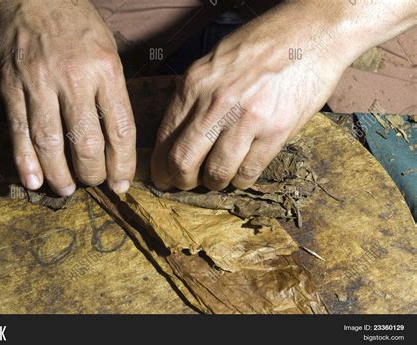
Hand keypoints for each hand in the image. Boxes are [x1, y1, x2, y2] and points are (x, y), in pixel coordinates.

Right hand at [0, 0, 135, 194]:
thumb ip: (113, 95)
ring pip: (51, 144)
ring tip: (66, 190)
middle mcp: (74, 79)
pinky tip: (33, 181)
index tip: (122, 184)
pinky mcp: (12, 87)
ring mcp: (39, 84)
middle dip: (92, 173)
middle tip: (94, 182)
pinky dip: (25, 161)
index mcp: (106, 70)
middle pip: (86, 144)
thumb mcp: (110, 53)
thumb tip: (118, 142)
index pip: (120, 131)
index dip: (123, 165)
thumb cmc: (78, 25)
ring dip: (60, 175)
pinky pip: (19, 131)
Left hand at [150, 1, 367, 190]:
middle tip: (186, 184)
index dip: (160, 165)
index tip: (163, 176)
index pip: (165, 136)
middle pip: (183, 161)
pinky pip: (249, 172)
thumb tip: (180, 131)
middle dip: (181, 180)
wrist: (313, 32)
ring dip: (214, 182)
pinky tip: (242, 173)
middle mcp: (216, 103)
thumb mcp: (215, 61)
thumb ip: (195, 95)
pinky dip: (241, 180)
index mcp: (195, 84)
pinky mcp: (276, 131)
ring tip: (219, 178)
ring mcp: (247, 119)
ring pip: (216, 173)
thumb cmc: (264, 44)